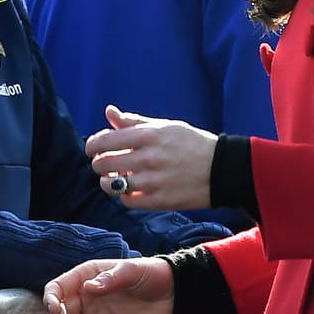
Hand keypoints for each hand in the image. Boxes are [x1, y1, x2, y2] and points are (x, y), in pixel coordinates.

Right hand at [44, 256, 174, 313]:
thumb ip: (110, 279)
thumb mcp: (131, 271)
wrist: (175, 293)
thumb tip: (88, 287)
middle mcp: (88, 297)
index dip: (50, 299)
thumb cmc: (152, 273)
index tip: (55, 310)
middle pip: (60, 311)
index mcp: (87, 277)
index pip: (57, 288)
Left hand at [84, 105, 216, 211]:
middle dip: (99, 165)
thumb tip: (109, 112)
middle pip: (103, 164)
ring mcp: (154, 181)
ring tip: (116, 179)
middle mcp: (148, 158)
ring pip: (112, 186)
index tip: (92, 149)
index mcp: (148, 135)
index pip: (103, 141)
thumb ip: (134, 121)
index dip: (92, 146)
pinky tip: (132, 190)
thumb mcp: (165, 126)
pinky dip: (125, 196)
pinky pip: (128, 201)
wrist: (222, 169)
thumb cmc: (191, 144)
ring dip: (109, 183)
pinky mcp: (160, 200)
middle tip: (105, 165)